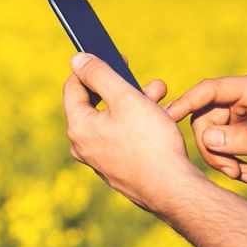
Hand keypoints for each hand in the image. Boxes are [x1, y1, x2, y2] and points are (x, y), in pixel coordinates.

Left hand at [63, 53, 202, 212]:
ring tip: (161, 94)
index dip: (92, 67)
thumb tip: (76, 59)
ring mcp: (99, 159)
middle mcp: (82, 145)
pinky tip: (161, 118)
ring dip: (136, 102)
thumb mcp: (126, 98)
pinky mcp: (116, 168)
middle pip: (96, 103)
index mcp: (78, 127)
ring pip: (113, 119)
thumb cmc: (150, 143)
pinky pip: (122, 136)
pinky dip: (138, 123)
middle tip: (148, 80)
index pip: (73, 87)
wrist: (173, 190)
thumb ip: (99, 74)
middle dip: (123, 86)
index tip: (115, 56)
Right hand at [165, 74, 246, 187]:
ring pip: (211, 136)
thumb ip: (242, 141)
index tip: (166, 119)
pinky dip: (231, 162)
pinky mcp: (242, 130)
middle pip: (204, 118)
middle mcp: (244, 98)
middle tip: (231, 171)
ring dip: (223, 160)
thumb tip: (206, 139)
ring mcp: (242, 114)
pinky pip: (222, 145)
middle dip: (212, 148)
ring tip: (245, 176)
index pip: (209, 90)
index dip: (185, 103)